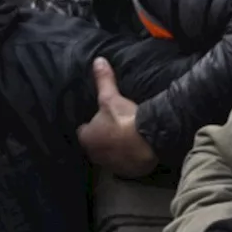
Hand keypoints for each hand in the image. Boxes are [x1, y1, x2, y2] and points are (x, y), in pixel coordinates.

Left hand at [77, 57, 158, 177]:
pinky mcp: (125, 171)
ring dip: (114, 149)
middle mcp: (93, 153)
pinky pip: (123, 164)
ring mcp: (109, 164)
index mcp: (86, 136)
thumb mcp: (111, 98)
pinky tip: (136, 150)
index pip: (84, 130)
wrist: (147, 141)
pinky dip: (127, 158)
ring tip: (126, 139)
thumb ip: (103, 81)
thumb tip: (97, 60)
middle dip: (102, 139)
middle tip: (114, 128)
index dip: (91, 125)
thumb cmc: (123, 119)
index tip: (101, 119)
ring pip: (108, 155)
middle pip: (95, 145)